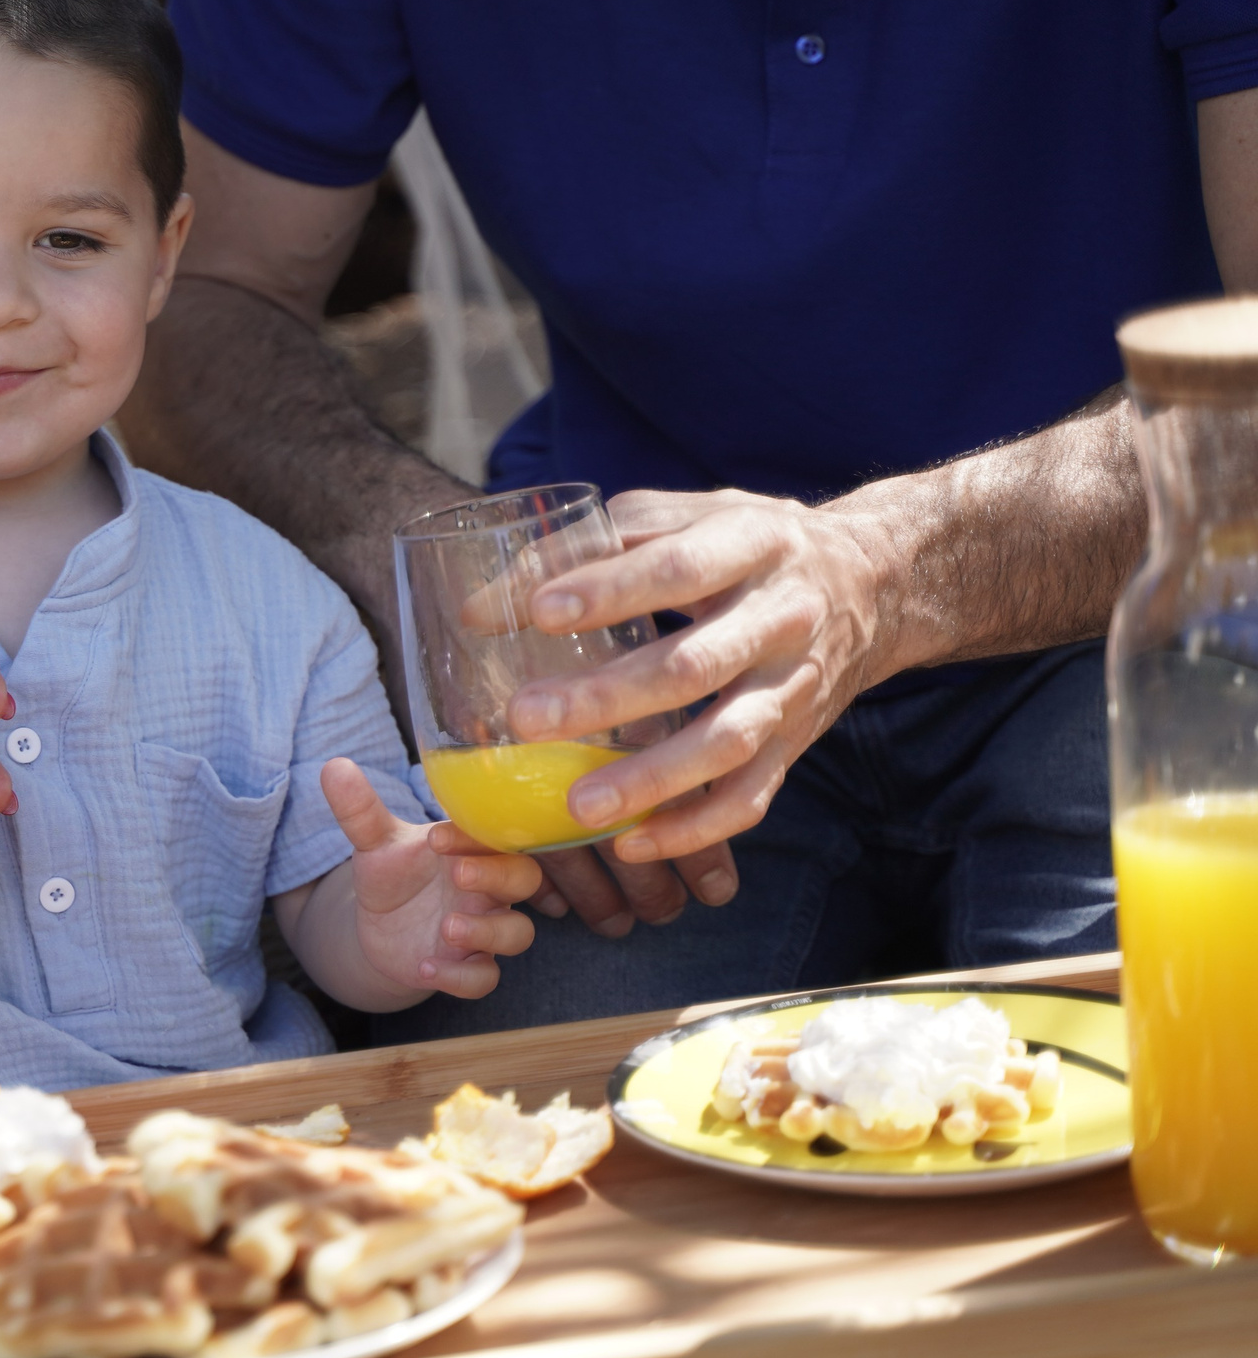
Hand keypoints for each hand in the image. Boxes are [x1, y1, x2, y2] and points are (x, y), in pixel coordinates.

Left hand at [325, 758, 540, 998]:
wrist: (381, 927)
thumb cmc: (392, 876)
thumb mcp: (374, 843)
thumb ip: (360, 810)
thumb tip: (333, 766)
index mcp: (472, 849)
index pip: (494, 834)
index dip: (474, 838)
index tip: (435, 839)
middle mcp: (488, 888)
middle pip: (524, 879)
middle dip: (498, 876)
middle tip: (458, 875)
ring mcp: (483, 928)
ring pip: (517, 933)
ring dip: (488, 931)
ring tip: (447, 927)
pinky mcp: (468, 966)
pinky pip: (485, 979)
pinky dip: (461, 978)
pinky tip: (425, 968)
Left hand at [506, 487, 888, 889]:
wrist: (872, 585)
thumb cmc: (746, 544)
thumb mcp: (685, 517)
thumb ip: (590, 546)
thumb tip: (485, 605)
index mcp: (752, 544)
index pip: (678, 569)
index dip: (609, 590)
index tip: (539, 611)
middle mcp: (781, 619)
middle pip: (694, 665)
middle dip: (608, 697)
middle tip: (526, 717)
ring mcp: (792, 688)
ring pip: (726, 741)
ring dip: (652, 778)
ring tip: (578, 804)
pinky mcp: (796, 743)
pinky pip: (750, 796)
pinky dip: (694, 827)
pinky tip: (632, 841)